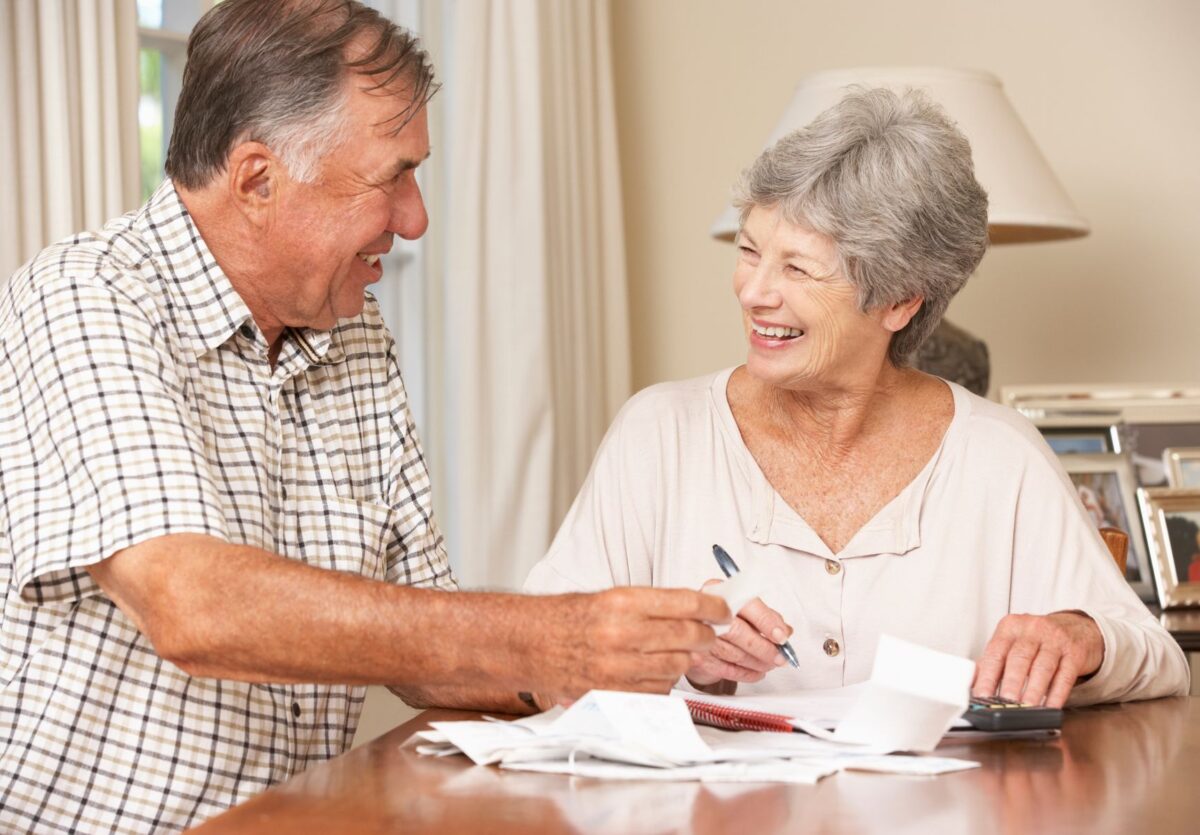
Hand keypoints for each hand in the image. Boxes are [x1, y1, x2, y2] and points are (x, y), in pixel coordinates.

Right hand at [526, 587, 729, 702]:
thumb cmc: (570, 619)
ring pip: (678, 665)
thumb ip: (653, 605)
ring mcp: (620, 667)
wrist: (533, 644)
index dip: (713, 607)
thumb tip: (696, 610)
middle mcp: (623, 633)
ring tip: (676, 652)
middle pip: (689, 636)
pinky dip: (664, 682)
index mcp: (623, 602)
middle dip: (707, 635)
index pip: (686, 602)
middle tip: (709, 634)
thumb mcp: (610, 598)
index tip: (723, 610)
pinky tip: (654, 671)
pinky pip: (659, 690)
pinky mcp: (616, 692)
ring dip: (684, 660)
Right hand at [685, 579, 791, 687]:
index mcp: (719, 591)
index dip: (766, 621)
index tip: (781, 636)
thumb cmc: (723, 618)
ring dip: (757, 663)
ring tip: (770, 664)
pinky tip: (757, 672)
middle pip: (737, 631)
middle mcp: (705, 611)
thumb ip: (766, 617)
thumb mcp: (744, 609)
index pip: (745, 604)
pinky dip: (746, 674)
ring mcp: (698, 635)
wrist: (694, 632)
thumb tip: (786, 631)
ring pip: (733, 653)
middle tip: (780, 656)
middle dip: (764, 648)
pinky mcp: (697, 657)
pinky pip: (726, 669)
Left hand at [972, 611, 1103, 707]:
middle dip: (1011, 683)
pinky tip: (1051, 706)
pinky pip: (1065, 675)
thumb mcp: (1013, 641)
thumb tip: (972, 685)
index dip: (988, 676)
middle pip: (1019, 659)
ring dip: (1034, 690)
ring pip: (1042, 667)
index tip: (982, 696)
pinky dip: (1057, 694)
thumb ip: (994, 661)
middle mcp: (1032, 629)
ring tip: (1027, 708)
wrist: (1077, 628)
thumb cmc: (1038, 640)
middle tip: (1005, 702)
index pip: (995, 653)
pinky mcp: (1075, 652)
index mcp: (1010, 627)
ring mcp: (1055, 639)